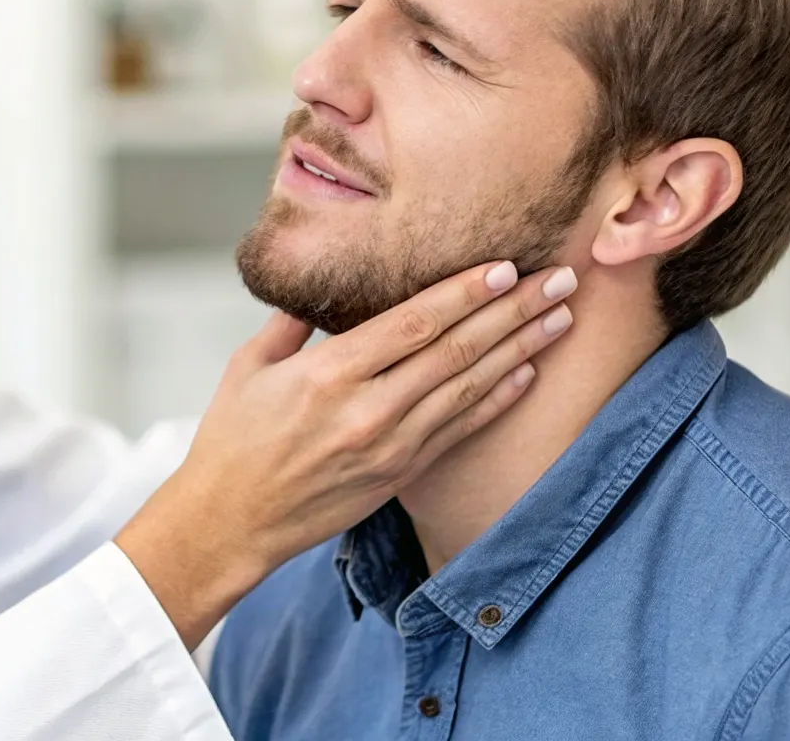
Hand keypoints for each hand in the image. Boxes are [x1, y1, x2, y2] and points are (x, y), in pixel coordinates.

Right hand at [115, 260, 576, 646]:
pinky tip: (527, 374)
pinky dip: (497, 400)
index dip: (465, 293)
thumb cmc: (231, 442)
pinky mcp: (398, 476)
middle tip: (559, 280)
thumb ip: (288, 323)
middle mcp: (367, 410)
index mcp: (327, 373)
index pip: (413, 323)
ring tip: (560, 320)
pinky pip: (460, 431)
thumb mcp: (245, 367)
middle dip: (513, 311)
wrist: (229, 522)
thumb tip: (317, 287)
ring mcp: (389, 447)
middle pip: (456, 350)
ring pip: (469, 388)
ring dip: (521, 350)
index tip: (504, 266)